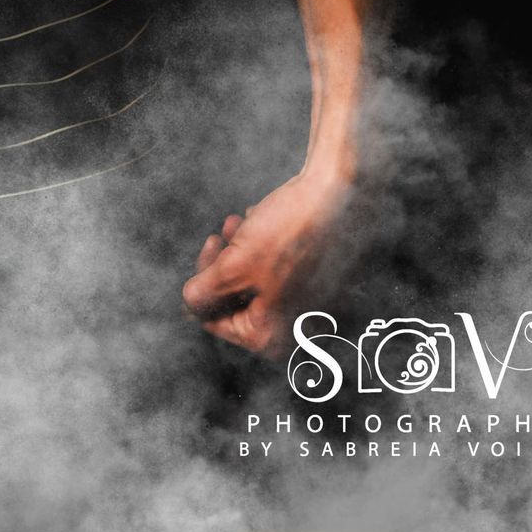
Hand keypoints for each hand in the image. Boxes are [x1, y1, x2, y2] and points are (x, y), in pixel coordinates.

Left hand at [180, 166, 352, 357]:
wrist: (341, 195)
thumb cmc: (289, 233)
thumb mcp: (234, 268)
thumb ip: (205, 293)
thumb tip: (190, 305)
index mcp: (272, 337)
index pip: (215, 318)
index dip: (204, 281)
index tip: (211, 245)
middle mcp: (295, 330)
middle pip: (237, 301)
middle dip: (225, 263)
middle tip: (224, 232)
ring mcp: (312, 307)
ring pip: (257, 280)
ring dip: (242, 250)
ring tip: (242, 221)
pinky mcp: (321, 282)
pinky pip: (280, 269)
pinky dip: (266, 245)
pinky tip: (266, 219)